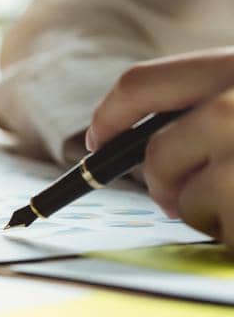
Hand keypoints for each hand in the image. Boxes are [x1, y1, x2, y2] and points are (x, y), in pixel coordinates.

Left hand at [87, 48, 233, 238]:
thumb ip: (210, 104)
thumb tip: (140, 147)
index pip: (141, 84)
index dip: (108, 118)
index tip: (97, 142)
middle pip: (157, 153)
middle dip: (163, 182)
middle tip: (175, 200)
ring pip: (187, 197)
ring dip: (206, 212)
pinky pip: (219, 228)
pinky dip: (230, 232)